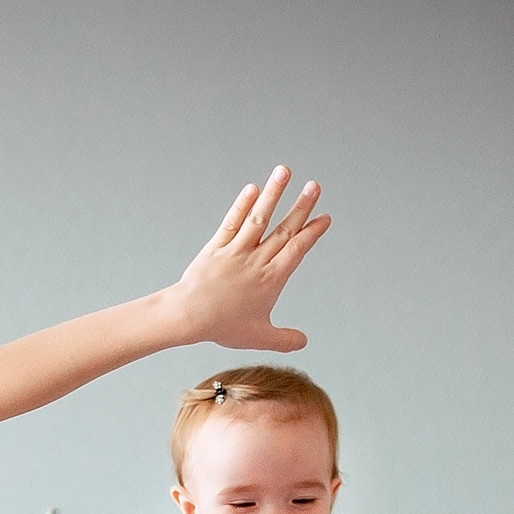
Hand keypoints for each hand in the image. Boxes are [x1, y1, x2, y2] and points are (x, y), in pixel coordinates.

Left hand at [167, 165, 330, 352]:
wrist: (188, 316)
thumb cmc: (223, 327)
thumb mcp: (259, 338)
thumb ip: (284, 339)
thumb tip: (303, 342)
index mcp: (271, 279)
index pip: (297, 249)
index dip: (312, 232)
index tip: (324, 217)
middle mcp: (257, 260)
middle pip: (284, 229)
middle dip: (301, 206)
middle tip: (315, 186)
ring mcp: (237, 250)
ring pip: (259, 218)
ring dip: (273, 193)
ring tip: (285, 170)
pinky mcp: (217, 246)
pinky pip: (232, 222)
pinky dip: (242, 204)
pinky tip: (253, 189)